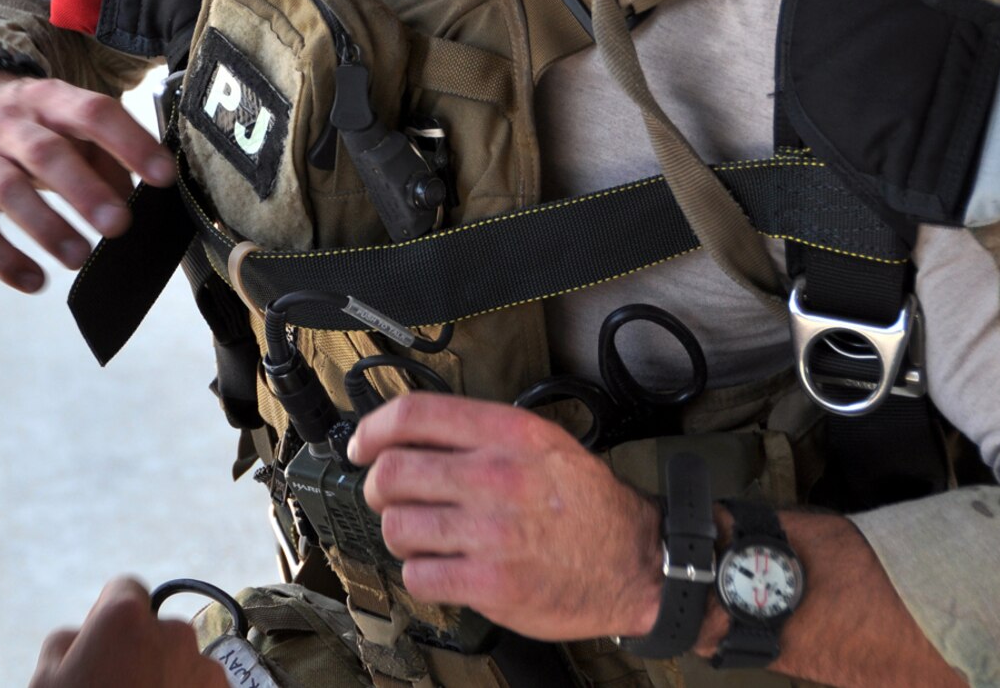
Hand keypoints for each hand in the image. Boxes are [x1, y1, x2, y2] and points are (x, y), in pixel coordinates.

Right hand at [0, 71, 174, 291]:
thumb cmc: (25, 125)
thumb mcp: (63, 122)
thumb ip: (104, 156)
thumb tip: (134, 201)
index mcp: (47, 99)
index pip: (92, 112)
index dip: (130, 143)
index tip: (163, 177)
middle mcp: (8, 124)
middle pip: (44, 153)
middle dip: (84, 191)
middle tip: (119, 226)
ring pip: (8, 191)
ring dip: (47, 228)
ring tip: (80, 257)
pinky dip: (4, 260)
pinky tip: (35, 281)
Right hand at [30, 578, 226, 687]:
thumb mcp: (43, 680)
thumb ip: (67, 642)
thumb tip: (84, 638)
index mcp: (126, 618)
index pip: (123, 589)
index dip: (106, 617)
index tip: (97, 649)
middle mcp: (175, 635)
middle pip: (157, 630)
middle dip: (140, 653)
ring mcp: (207, 674)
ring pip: (183, 664)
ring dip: (167, 682)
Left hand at [349, 392, 663, 641]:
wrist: (639, 561)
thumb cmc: (587, 504)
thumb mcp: (542, 442)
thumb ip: (478, 433)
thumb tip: (408, 434)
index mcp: (507, 434)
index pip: (414, 415)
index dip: (372, 429)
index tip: (361, 446)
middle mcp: (496, 477)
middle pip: (393, 472)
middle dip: (378, 487)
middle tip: (389, 498)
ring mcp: (492, 533)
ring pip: (398, 526)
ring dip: (400, 533)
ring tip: (422, 536)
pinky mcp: (491, 584)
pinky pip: (420, 576)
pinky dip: (421, 575)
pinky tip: (442, 569)